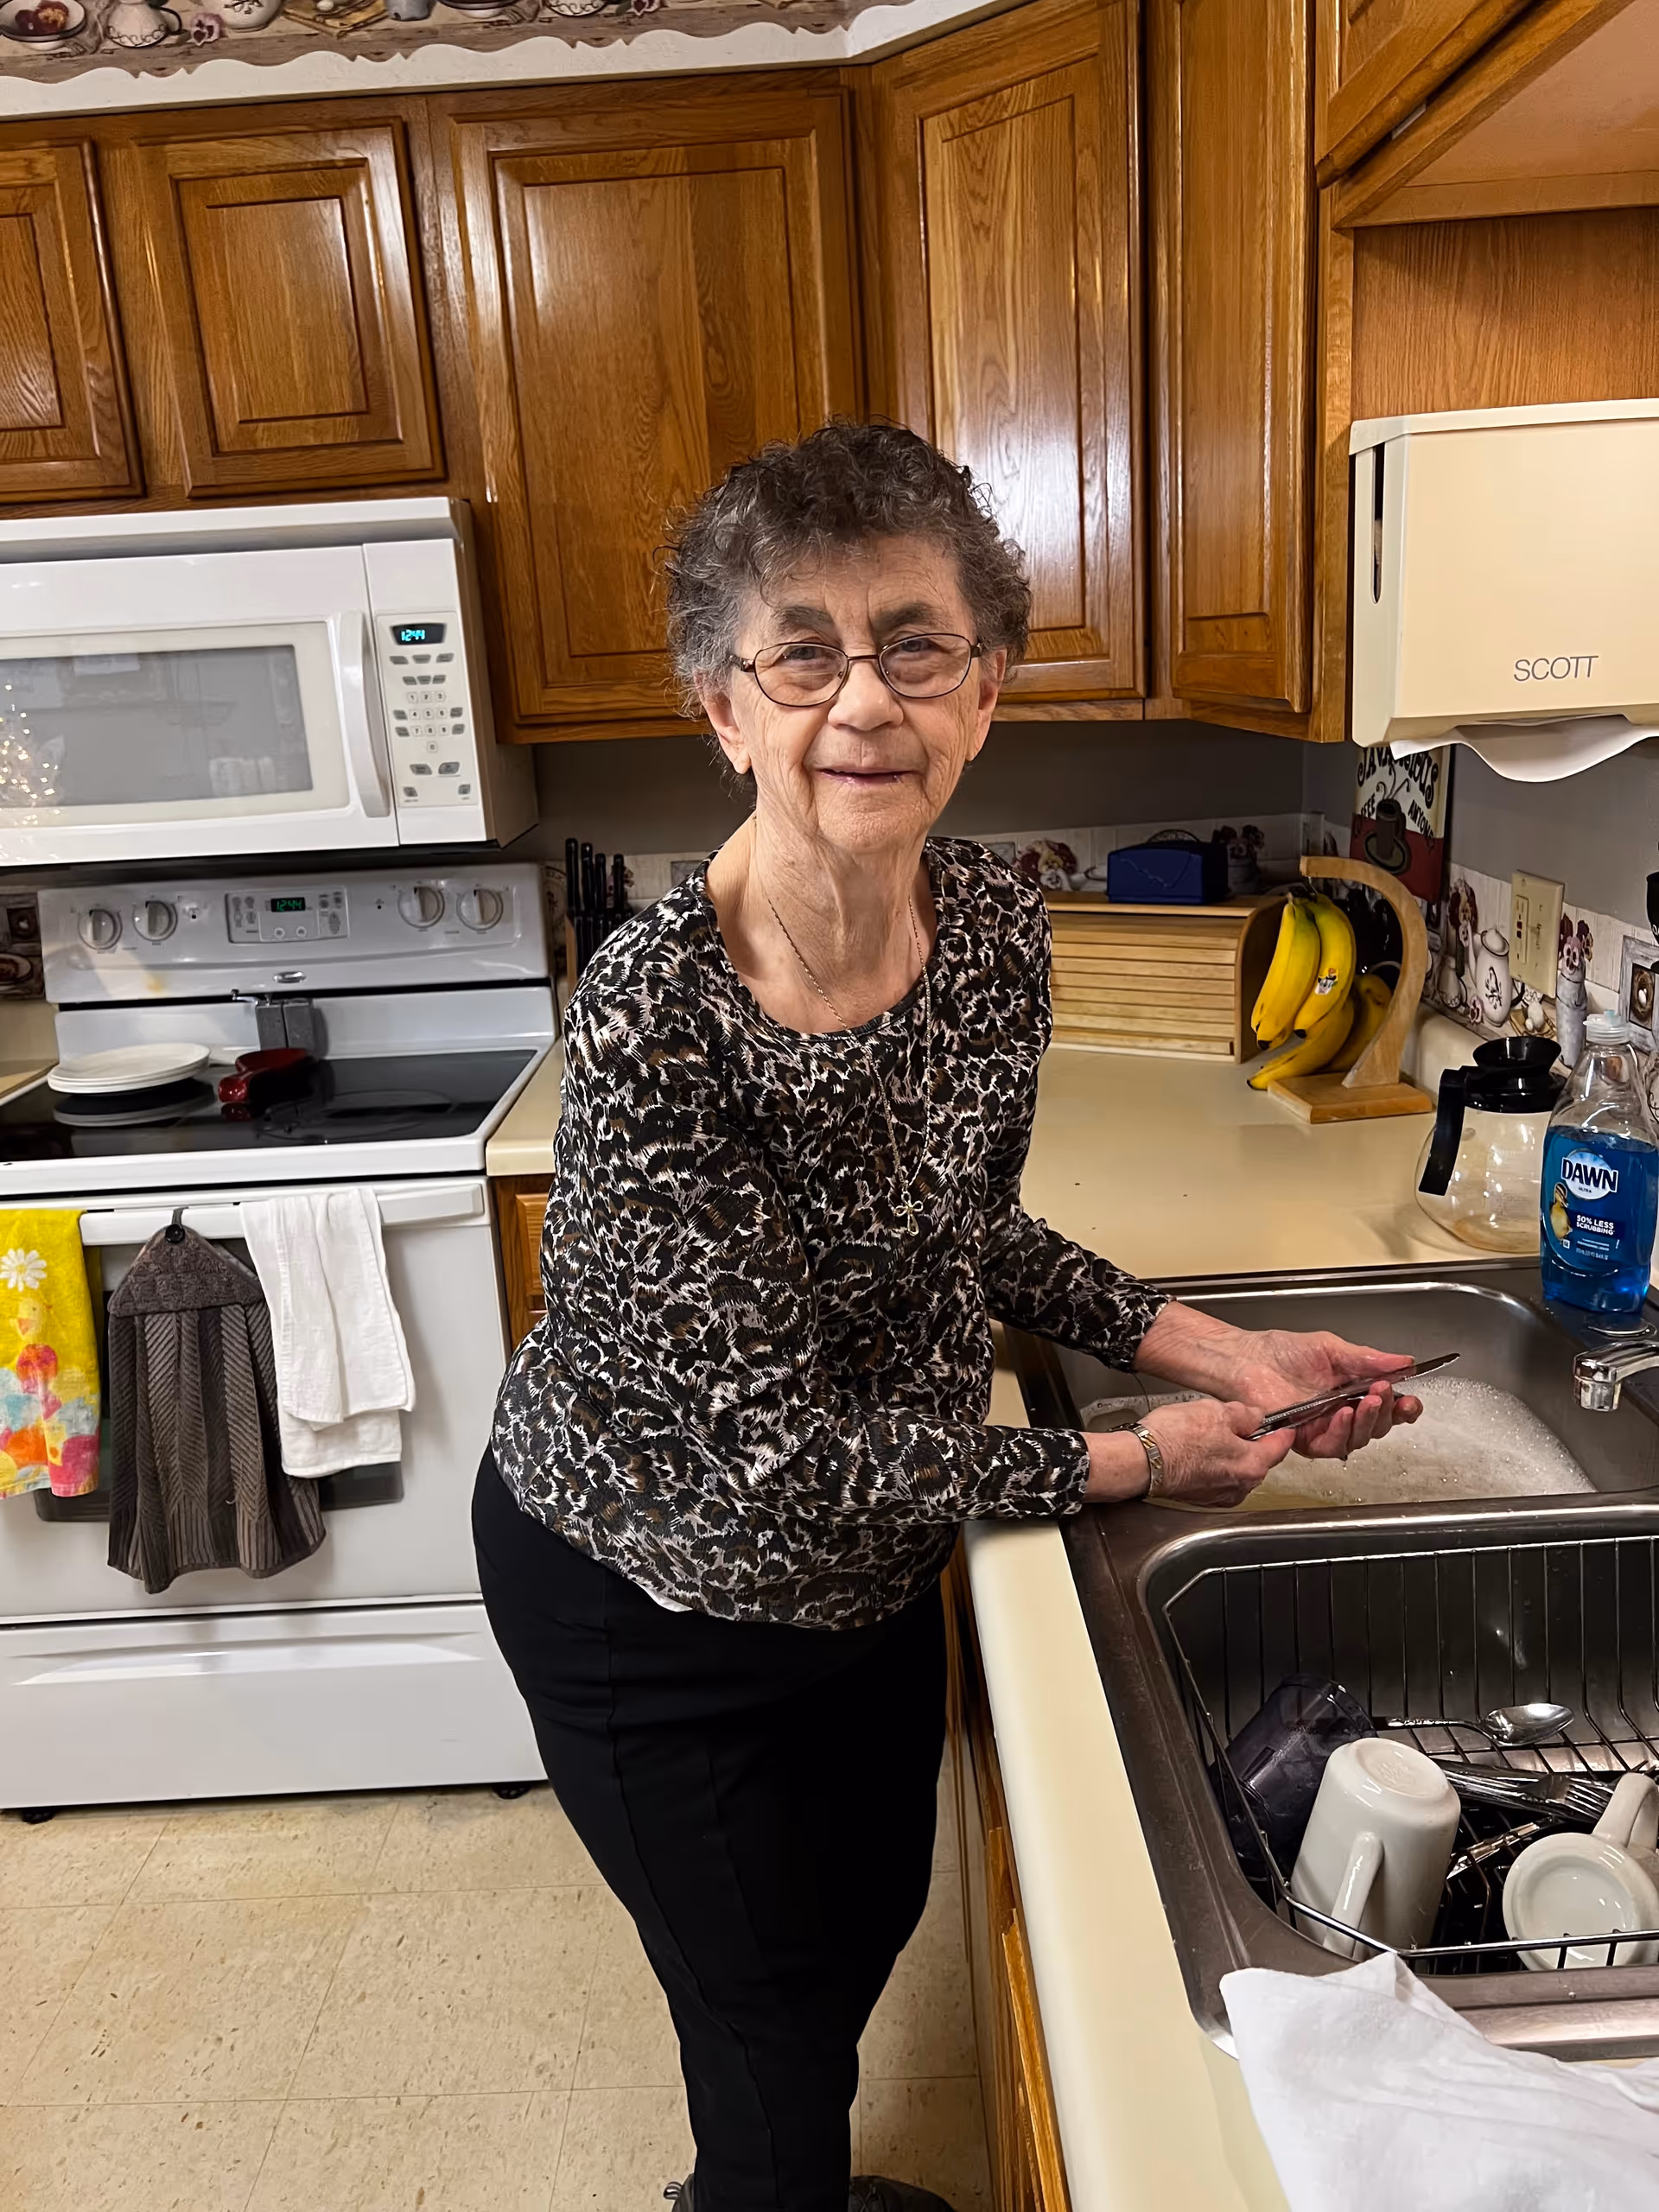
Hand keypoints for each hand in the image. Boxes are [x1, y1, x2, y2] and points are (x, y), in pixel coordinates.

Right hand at [1140, 1397, 1294, 1507]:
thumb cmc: (1175, 1439)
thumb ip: (1244, 1415)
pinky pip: (1217, 1478)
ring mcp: (1220, 1495)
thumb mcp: (1216, 1412)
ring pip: (1236, 1470)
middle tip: (1233, 1422)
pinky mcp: (1201, 1498)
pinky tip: (1196, 1451)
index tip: (1282, 1425)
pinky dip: (1212, 1465)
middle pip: (1258, 1460)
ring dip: (1230, 1454)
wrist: (1141, 1461)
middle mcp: (1241, 1487)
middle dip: (1250, 1441)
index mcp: (1252, 1465)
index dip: (1282, 1431)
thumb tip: (1255, 1416)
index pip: (1280, 1447)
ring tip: (1207, 1435)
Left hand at [1225, 1328, 1422, 1459]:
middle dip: (1387, 1412)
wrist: (1248, 1358)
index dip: (1403, 1408)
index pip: (1387, 1406)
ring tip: (1368, 1401)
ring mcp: (1324, 1428)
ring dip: (1368, 1422)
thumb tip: (1404, 1362)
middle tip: (1384, 1392)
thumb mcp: (1331, 1348)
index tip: (1412, 1400)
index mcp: (1352, 1390)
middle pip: (1377, 1426)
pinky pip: (1329, 1446)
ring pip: (1358, 1438)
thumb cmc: (1282, 1351)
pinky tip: (1343, 1415)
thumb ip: (1367, 1359)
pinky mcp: (1304, 1439)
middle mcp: (1342, 1413)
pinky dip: (1341, 1432)